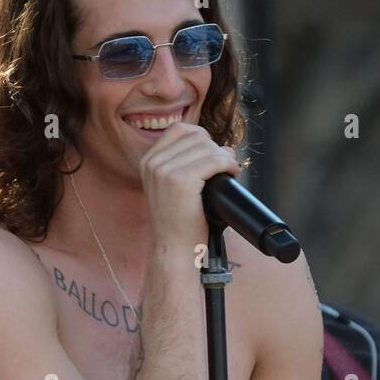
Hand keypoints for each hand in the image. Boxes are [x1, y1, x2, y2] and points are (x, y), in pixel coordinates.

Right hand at [139, 123, 239, 248]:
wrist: (174, 249)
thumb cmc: (180, 222)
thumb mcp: (174, 187)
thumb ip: (189, 163)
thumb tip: (224, 146)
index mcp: (148, 160)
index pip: (179, 130)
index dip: (201, 139)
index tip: (212, 156)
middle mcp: (152, 162)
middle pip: (195, 135)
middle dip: (214, 148)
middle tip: (224, 167)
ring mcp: (164, 170)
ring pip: (206, 146)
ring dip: (223, 157)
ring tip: (229, 171)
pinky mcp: (179, 180)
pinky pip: (213, 160)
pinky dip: (227, 164)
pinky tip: (231, 173)